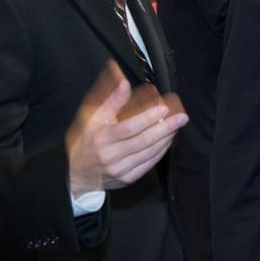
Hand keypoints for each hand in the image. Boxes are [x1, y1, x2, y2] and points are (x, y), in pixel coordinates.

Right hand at [64, 61, 187, 197]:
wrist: (77, 173)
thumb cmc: (86, 141)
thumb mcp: (93, 117)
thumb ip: (112, 100)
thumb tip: (124, 82)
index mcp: (102, 138)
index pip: (130, 127)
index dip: (148, 118)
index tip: (164, 108)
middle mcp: (111, 155)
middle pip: (144, 140)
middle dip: (166, 127)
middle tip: (182, 117)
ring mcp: (120, 169)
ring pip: (150, 152)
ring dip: (167, 138)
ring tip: (177, 125)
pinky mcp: (128, 177)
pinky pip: (150, 163)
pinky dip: (161, 150)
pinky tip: (168, 140)